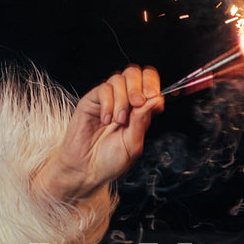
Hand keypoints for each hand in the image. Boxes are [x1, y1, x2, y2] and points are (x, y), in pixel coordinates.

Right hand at [37, 65, 164, 202]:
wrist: (86, 170)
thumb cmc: (110, 161)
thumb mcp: (133, 143)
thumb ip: (143, 120)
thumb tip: (157, 99)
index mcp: (139, 111)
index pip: (149, 83)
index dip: (152, 84)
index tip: (153, 97)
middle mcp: (124, 101)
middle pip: (134, 73)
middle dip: (138, 86)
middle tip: (137, 104)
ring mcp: (107, 100)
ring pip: (118, 79)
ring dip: (122, 100)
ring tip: (118, 121)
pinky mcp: (91, 101)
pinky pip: (103, 89)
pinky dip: (108, 104)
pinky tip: (105, 121)